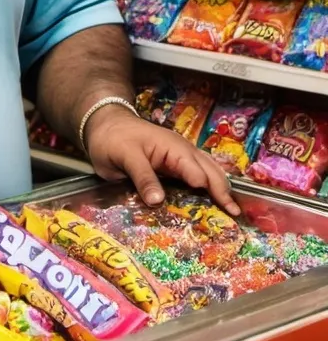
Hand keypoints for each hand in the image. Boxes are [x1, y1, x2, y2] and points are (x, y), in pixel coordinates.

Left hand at [85, 105, 240, 215]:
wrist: (104, 124)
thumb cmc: (114, 138)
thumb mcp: (125, 156)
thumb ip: (143, 177)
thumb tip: (158, 201)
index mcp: (174, 149)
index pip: (198, 172)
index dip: (211, 191)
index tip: (224, 211)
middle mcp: (183, 152)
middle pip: (211, 172)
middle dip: (224, 192)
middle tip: (236, 216)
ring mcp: (180, 158)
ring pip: (209, 172)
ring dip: (220, 189)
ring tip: (232, 212)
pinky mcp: (174, 164)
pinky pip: (197, 175)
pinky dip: (208, 187)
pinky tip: (212, 202)